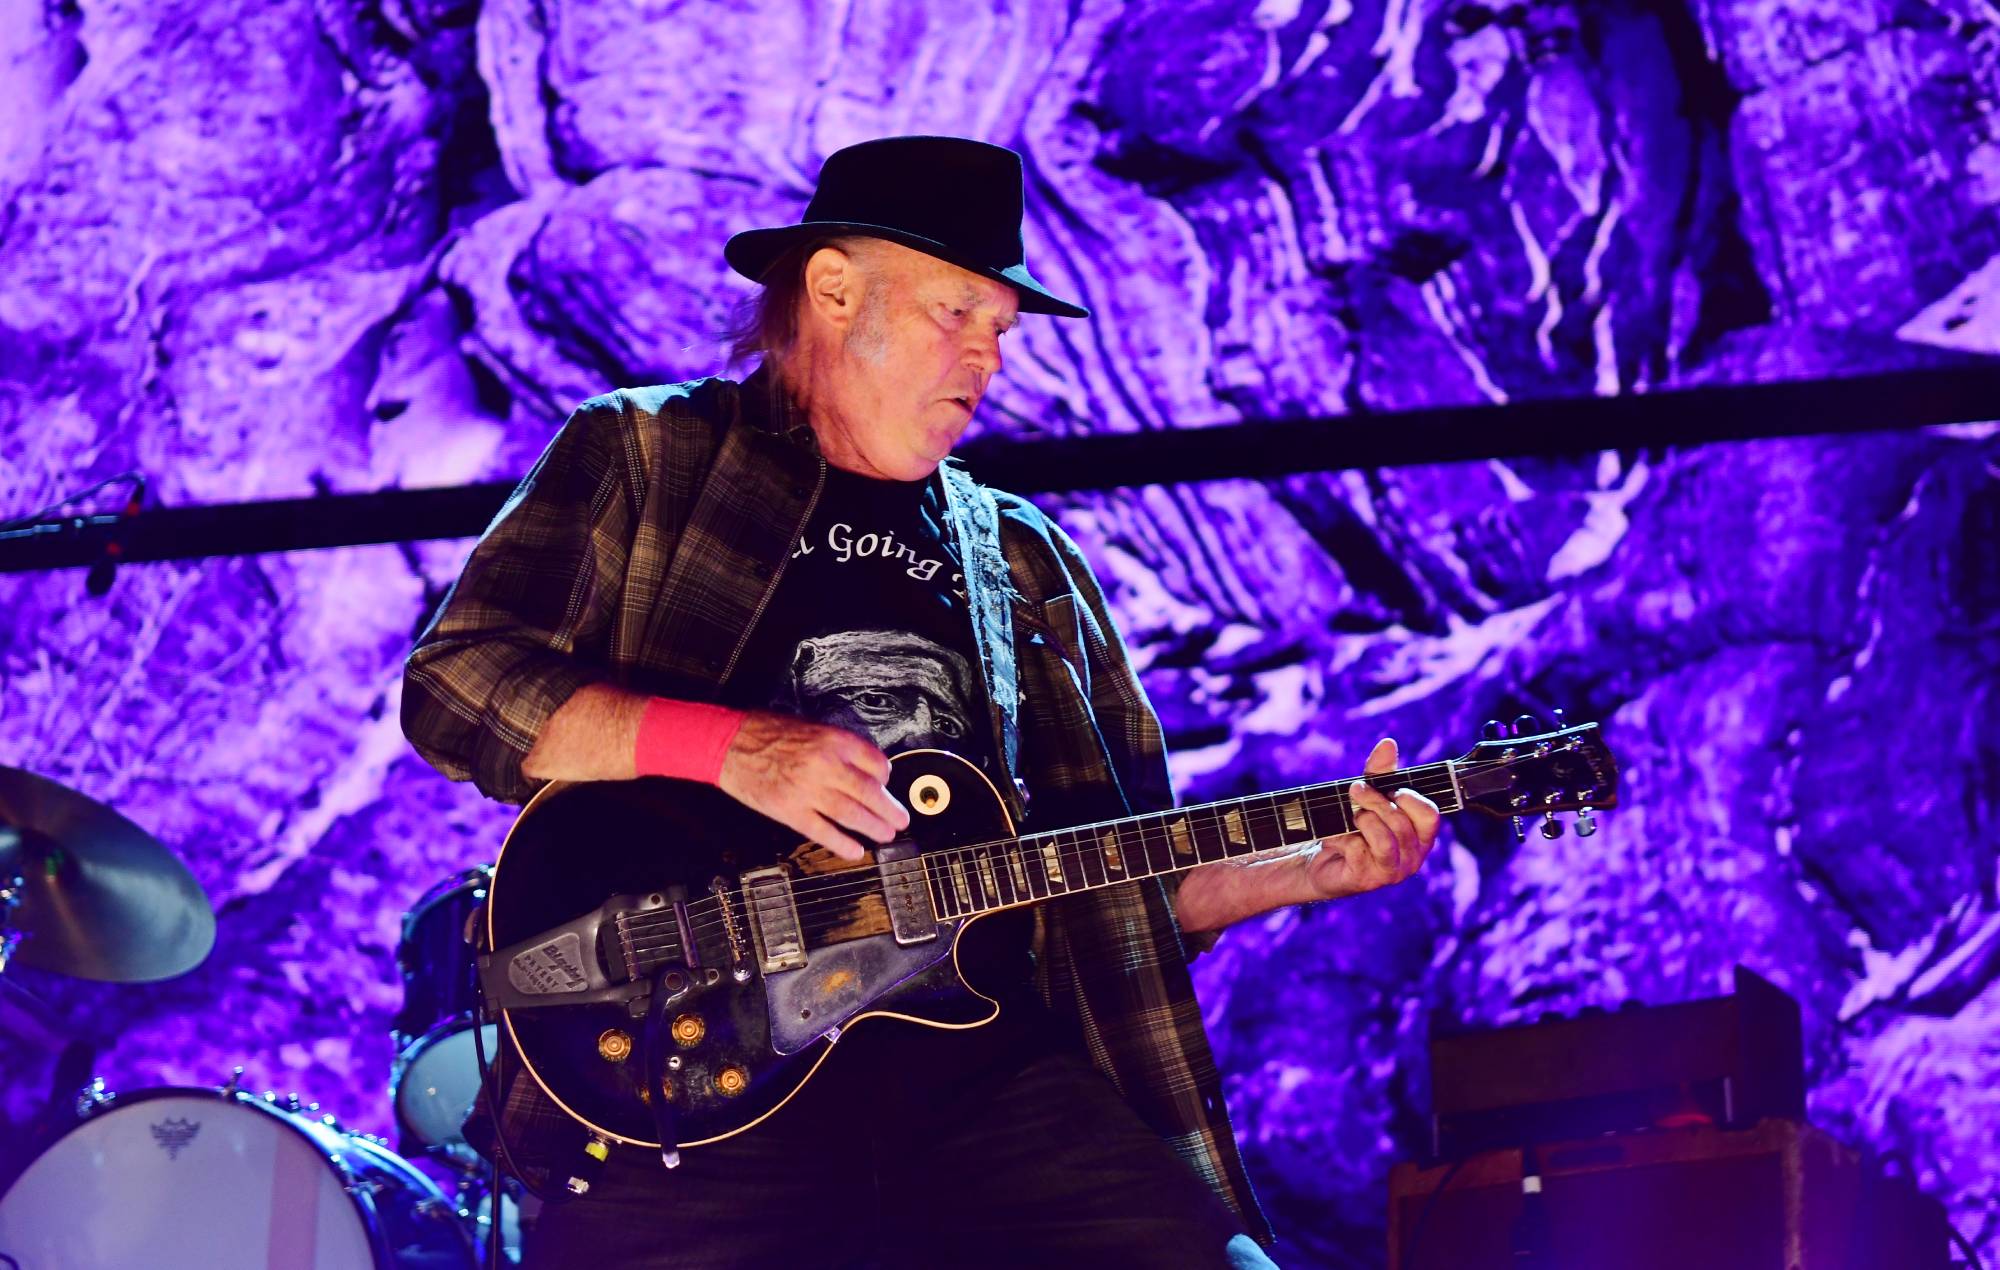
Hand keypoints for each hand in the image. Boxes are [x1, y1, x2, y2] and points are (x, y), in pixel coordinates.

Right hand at [716, 711, 908, 860]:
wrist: (729, 744)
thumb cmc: (767, 732)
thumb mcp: (811, 727)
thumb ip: (839, 748)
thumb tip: (865, 769)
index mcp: (833, 740)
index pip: (876, 762)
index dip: (886, 776)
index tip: (887, 784)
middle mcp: (825, 766)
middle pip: (869, 792)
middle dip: (890, 810)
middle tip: (902, 820)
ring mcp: (808, 791)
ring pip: (851, 815)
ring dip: (873, 828)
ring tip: (886, 834)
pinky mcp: (790, 811)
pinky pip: (823, 832)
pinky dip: (842, 844)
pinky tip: (855, 850)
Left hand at [1306, 737, 1439, 899]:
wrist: (1321, 860)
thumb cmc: (1351, 827)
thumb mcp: (1366, 796)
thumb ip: (1379, 772)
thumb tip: (1388, 744)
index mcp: (1420, 835)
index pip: (1430, 814)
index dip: (1408, 797)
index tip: (1387, 788)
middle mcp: (1413, 856)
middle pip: (1402, 822)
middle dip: (1375, 801)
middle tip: (1355, 790)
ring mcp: (1393, 871)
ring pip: (1386, 839)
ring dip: (1363, 819)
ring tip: (1351, 817)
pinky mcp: (1369, 880)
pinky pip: (1360, 851)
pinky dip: (1343, 837)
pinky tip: (1336, 838)